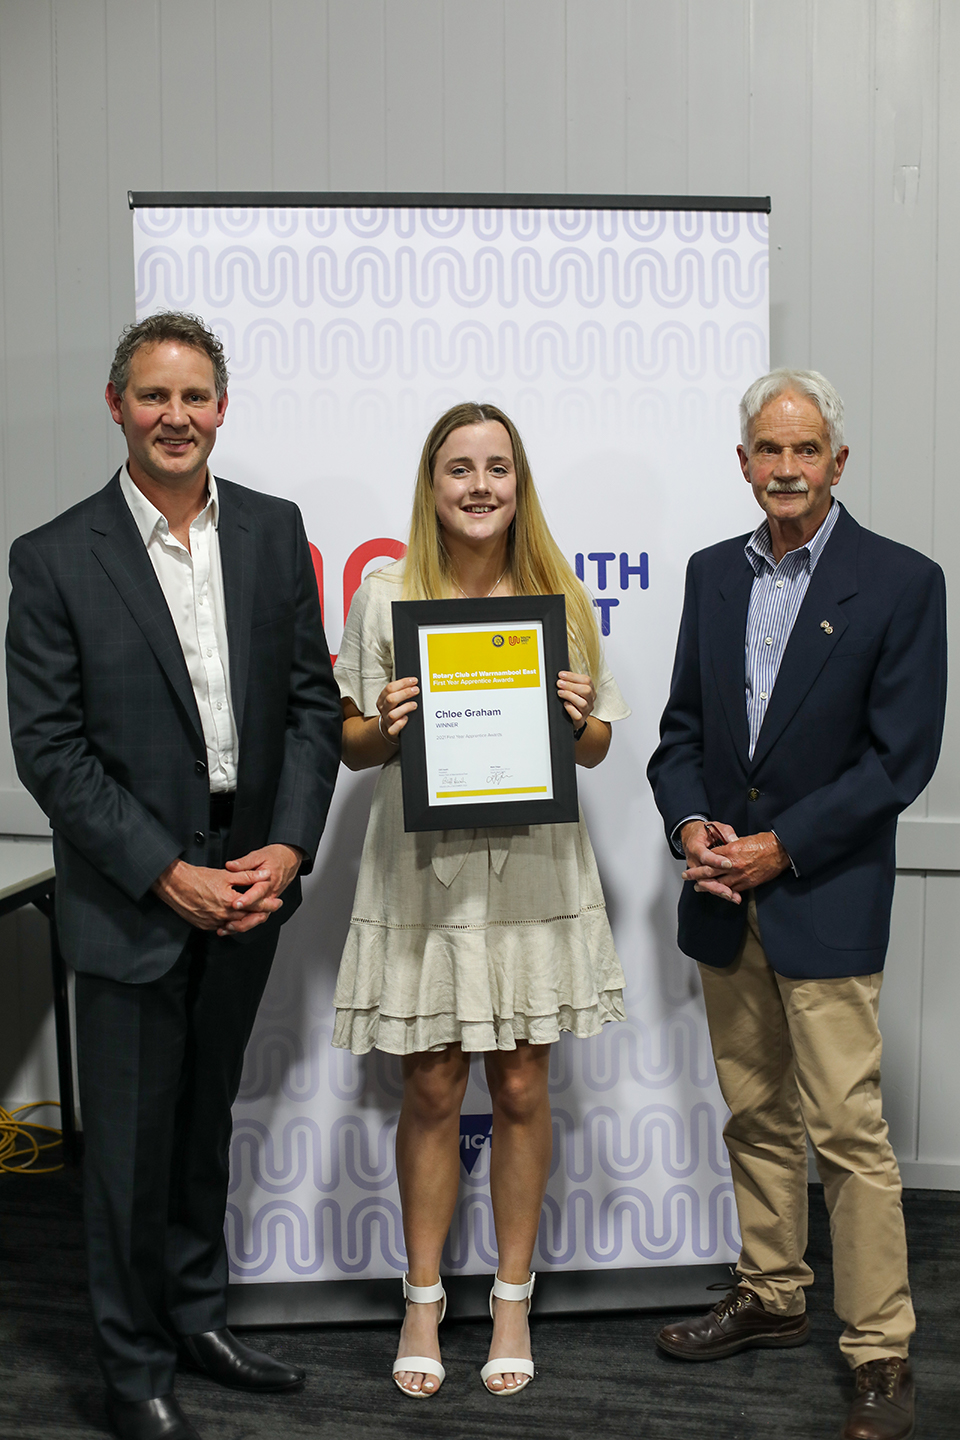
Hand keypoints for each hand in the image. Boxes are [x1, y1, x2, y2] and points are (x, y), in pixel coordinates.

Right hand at [152, 858, 282, 932]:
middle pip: (247, 918)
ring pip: (235, 925)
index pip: (256, 905)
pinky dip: (229, 924)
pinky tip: (233, 919)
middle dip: (259, 914)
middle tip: (269, 910)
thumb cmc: (198, 877)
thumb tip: (265, 876)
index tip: (277, 903)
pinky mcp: (204, 925)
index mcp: (230, 902)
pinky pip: (221, 927)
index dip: (269, 904)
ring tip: (252, 914)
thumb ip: (247, 876)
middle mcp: (222, 915)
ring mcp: (213, 922)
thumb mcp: (226, 874)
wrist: (174, 884)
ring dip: (245, 920)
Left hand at [222, 843, 303, 934]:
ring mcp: (269, 901)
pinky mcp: (267, 904)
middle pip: (260, 912)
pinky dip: (246, 923)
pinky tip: (233, 926)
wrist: (289, 859)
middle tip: (229, 923)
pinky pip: (258, 916)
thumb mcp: (259, 855)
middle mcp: (270, 894)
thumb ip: (244, 863)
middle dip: (244, 920)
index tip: (236, 903)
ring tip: (228, 928)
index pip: (258, 892)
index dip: (247, 899)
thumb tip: (230, 866)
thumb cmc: (275, 857)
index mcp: (268, 881)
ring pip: (259, 918)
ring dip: (244, 925)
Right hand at [377, 677, 419, 741]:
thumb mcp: (394, 699)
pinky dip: (400, 723)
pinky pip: (394, 728)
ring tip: (414, 705)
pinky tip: (406, 719)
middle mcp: (384, 709)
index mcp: (382, 699)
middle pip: (390, 699)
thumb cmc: (394, 711)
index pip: (390, 688)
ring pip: (393, 714)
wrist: (388, 729)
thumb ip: (400, 691)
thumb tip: (413, 683)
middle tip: (416, 690)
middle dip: (405, 693)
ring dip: (405, 708)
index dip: (403, 683)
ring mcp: (387, 720)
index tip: (414, 681)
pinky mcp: (392, 730)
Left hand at [557, 671, 595, 728]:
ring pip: (583, 703)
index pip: (587, 680)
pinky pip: (577, 715)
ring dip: (570, 696)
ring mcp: (586, 711)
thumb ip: (571, 675)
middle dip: (571, 686)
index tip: (561, 675)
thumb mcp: (573, 687)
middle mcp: (590, 700)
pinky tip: (565, 704)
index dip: (573, 676)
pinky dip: (570, 709)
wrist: (575, 719)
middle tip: (559, 684)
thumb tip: (567, 657)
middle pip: (587, 691)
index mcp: (590, 690)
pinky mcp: (580, 720)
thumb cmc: (573, 701)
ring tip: (560, 693)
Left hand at [682, 824, 789, 901]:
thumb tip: (723, 851)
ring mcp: (740, 875)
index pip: (710, 857)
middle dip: (697, 874)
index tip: (693, 862)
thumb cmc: (764, 842)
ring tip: (699, 887)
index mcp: (730, 851)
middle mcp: (733, 865)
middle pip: (709, 871)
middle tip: (687, 876)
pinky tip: (718, 892)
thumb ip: (730, 846)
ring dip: (707, 886)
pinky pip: (733, 890)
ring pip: (719, 884)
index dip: (700, 861)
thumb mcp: (742, 840)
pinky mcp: (748, 883)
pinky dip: (724, 891)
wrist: (780, 851)